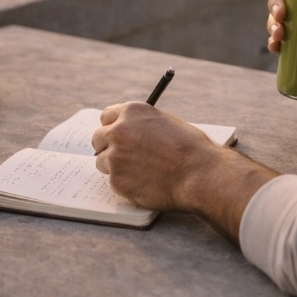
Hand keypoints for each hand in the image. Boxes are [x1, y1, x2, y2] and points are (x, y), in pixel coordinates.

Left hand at [93, 102, 217, 211]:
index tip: (115, 135)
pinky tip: (146, 184)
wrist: (198, 173)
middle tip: (121, 156)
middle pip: (98, 138)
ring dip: (116, 167)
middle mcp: (118, 131)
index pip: (106, 116)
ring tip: (141, 172)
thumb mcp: (165, 123)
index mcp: (132, 112)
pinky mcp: (117, 180)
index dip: (112, 127)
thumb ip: (142, 125)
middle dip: (107, 147)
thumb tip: (132, 133)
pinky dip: (126, 184)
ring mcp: (115, 156)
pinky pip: (114, 182)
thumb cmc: (190, 148)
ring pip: (103, 162)